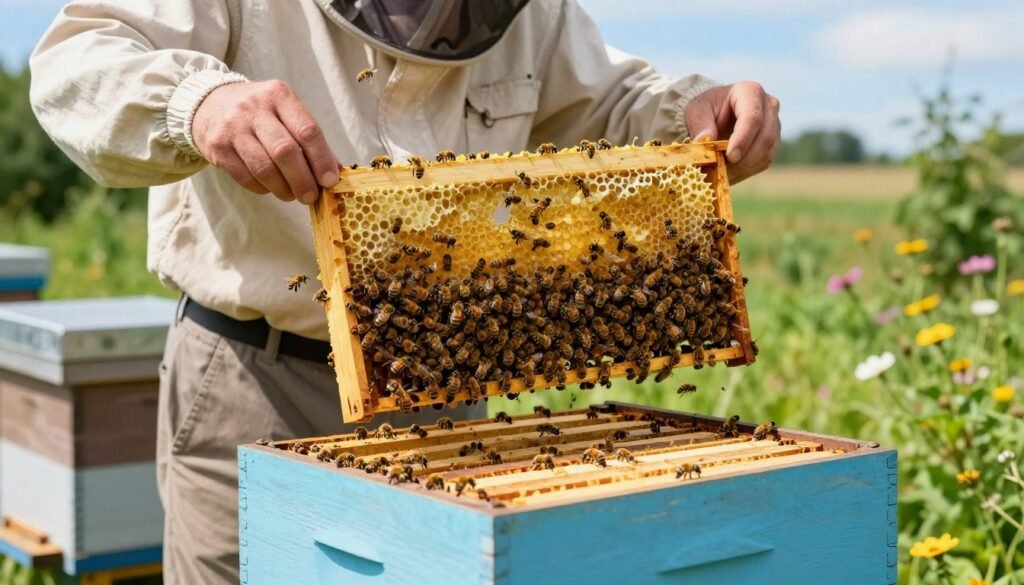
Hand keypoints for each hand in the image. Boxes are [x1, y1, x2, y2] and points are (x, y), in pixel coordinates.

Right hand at [192, 80, 338, 203]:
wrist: (208, 103)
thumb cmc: (258, 112)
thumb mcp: (284, 112)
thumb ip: (309, 139)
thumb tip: (335, 172)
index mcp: (279, 95)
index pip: (307, 130)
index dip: (321, 159)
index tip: (330, 181)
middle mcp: (254, 108)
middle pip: (286, 151)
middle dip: (303, 180)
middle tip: (311, 196)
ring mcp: (233, 127)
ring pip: (265, 168)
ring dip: (283, 188)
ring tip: (291, 194)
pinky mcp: (217, 147)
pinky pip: (246, 177)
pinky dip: (263, 188)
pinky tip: (269, 187)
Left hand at [684, 82, 780, 183]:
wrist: (715, 113)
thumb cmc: (706, 108)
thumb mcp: (696, 111)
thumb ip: (700, 124)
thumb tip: (704, 140)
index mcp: (750, 92)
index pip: (753, 117)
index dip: (743, 139)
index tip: (730, 156)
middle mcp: (768, 106)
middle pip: (765, 137)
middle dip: (744, 159)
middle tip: (722, 171)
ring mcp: (774, 125)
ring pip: (767, 152)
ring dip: (744, 168)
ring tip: (721, 174)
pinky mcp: (773, 142)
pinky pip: (764, 161)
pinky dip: (746, 171)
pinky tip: (729, 174)